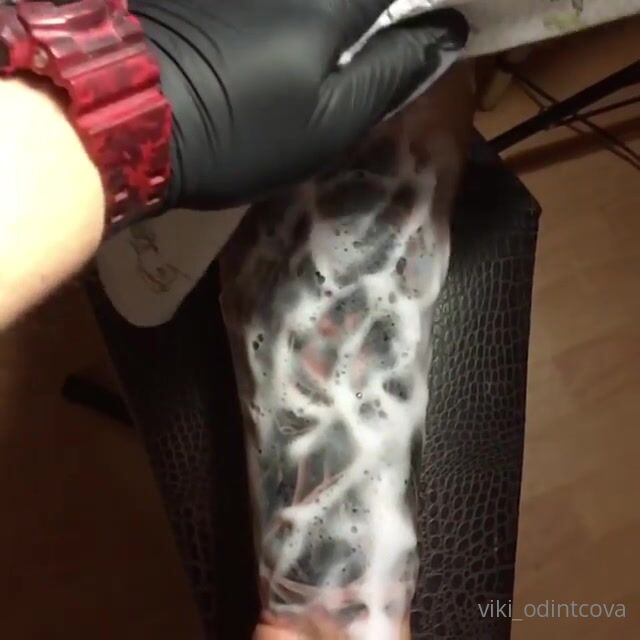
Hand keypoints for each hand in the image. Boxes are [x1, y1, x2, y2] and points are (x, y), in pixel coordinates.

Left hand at [129, 0, 467, 209]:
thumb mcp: (327, 124)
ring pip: (314, 6)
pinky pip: (273, 7)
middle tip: (376, 49)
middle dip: (377, 19)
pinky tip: (281, 48)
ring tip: (326, 66)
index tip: (430, 26)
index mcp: (334, 3)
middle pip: (357, 0)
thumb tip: (446, 33)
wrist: (124, 116)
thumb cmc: (239, 133)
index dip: (421, 7)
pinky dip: (297, 22)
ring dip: (341, 23)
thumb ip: (391, 74)